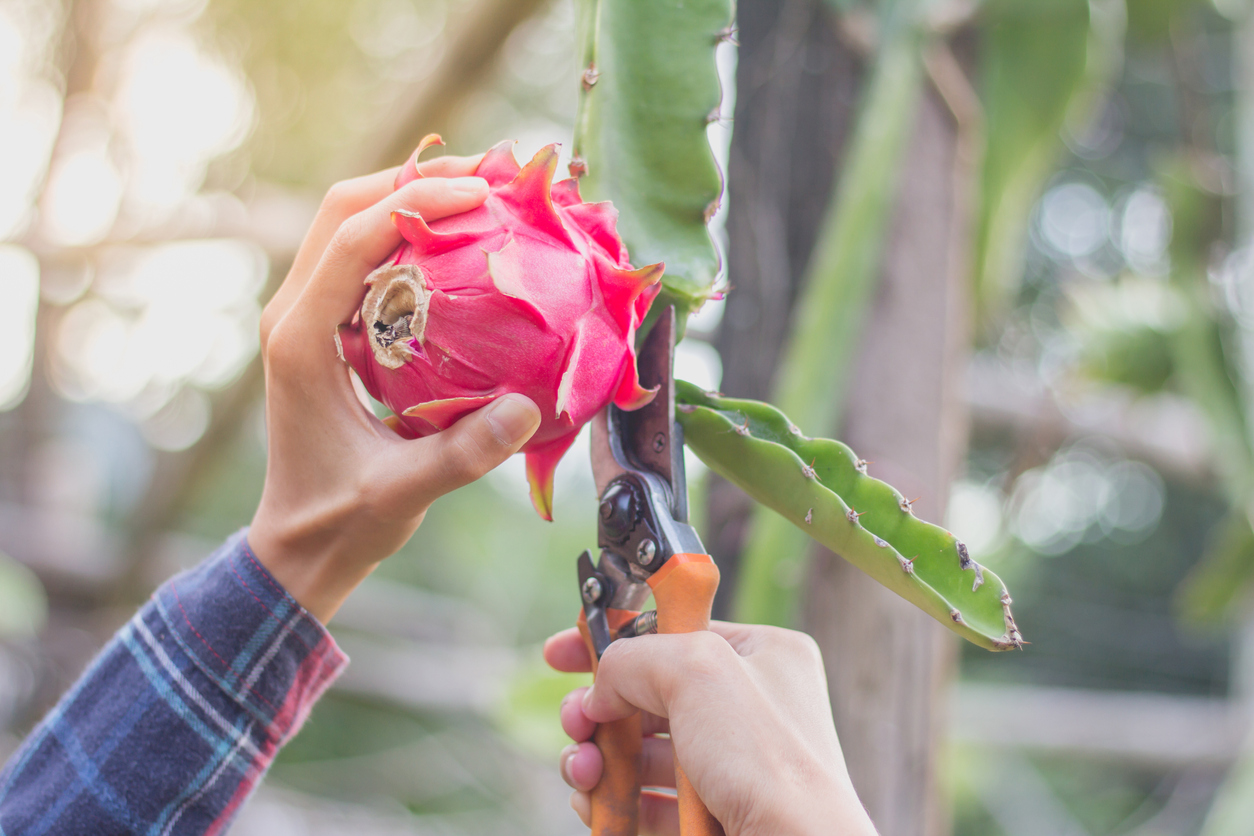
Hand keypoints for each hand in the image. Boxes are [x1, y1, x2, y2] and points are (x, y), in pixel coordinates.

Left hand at [250, 149, 541, 622]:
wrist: (299, 544)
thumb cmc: (340, 520)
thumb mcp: (402, 492)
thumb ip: (462, 454)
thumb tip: (528, 407)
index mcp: (298, 340)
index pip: (352, 239)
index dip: (415, 202)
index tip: (481, 193)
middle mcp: (293, 315)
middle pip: (344, 208)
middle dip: (414, 178)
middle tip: (489, 175)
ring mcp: (306, 317)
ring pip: (349, 223)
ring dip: (410, 197)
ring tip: (482, 193)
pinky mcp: (325, 327)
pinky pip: (363, 256)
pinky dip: (409, 234)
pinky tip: (462, 243)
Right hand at [544, 622, 877, 835]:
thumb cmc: (767, 762)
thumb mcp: (695, 672)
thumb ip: (634, 659)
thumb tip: (600, 689)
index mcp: (762, 655)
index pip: (672, 631)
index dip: (613, 638)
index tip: (561, 653)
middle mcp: (750, 706)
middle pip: (646, 693)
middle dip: (597, 708)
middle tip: (574, 722)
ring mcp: (732, 765)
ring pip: (640, 750)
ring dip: (597, 757)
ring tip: (581, 771)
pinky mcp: (714, 814)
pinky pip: (648, 799)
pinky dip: (615, 799)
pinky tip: (594, 803)